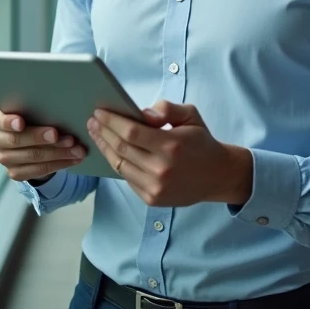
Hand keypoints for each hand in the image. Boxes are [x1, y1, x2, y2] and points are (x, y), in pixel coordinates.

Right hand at [0, 107, 85, 182]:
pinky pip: (39, 170)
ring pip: (32, 156)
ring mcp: (4, 158)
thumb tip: (61, 107)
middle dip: (42, 138)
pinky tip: (73, 159)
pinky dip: (59, 164)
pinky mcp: (15, 173)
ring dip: (58, 153)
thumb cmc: (34, 119)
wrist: (32, 142)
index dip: (8, 122)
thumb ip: (38, 107)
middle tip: (66, 136)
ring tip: (78, 149)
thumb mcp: (33, 110)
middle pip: (17, 140)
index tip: (21, 123)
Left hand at [87, 100, 252, 207]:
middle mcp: (161, 169)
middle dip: (103, 132)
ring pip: (119, 165)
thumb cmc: (201, 142)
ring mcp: (155, 187)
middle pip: (121, 148)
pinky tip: (111, 151)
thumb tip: (142, 113)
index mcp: (171, 145)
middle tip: (92, 120)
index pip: (131, 132)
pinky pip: (126, 178)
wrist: (218, 176)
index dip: (111, 121)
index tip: (99, 112)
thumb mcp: (190, 116)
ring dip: (105, 148)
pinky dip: (117, 163)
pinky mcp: (152, 199)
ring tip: (96, 133)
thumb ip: (167, 109)